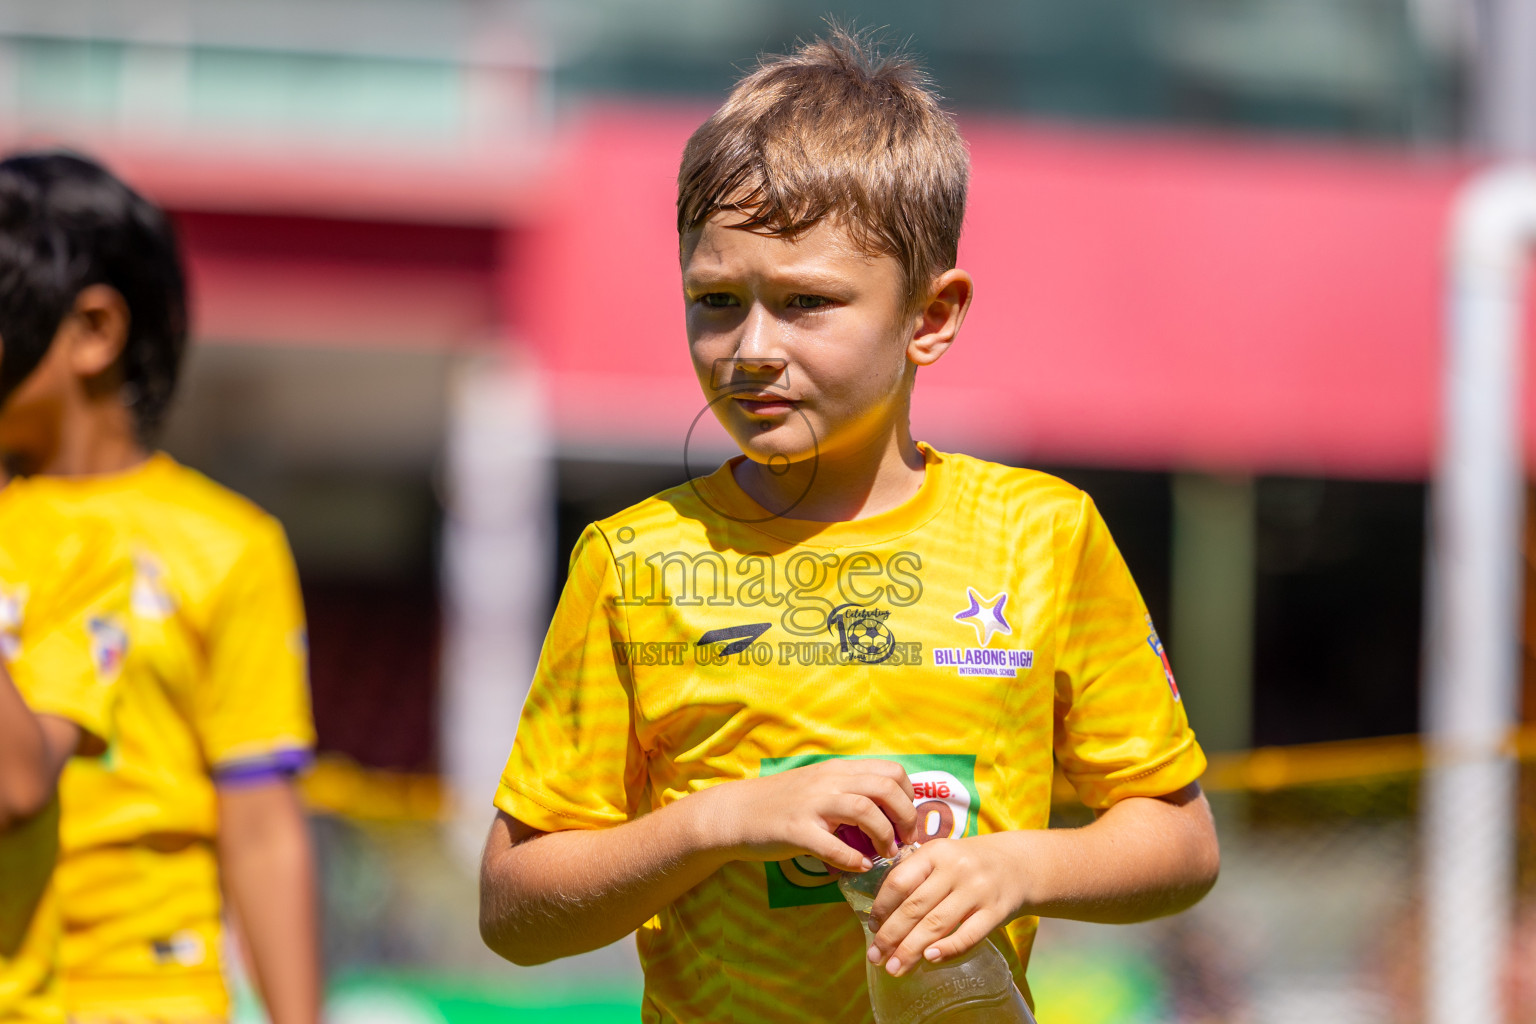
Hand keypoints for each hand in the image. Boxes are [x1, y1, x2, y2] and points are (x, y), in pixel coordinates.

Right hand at [700, 758, 916, 871]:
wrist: (736, 812)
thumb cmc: (782, 803)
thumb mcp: (819, 787)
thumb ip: (850, 793)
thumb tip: (888, 814)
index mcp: (839, 769)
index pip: (891, 771)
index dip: (909, 796)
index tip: (907, 819)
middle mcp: (829, 781)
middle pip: (886, 788)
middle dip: (905, 817)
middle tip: (904, 840)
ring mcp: (813, 804)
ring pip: (866, 812)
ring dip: (884, 837)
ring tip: (885, 854)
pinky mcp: (797, 830)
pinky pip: (834, 846)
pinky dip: (853, 860)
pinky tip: (858, 867)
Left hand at [865, 832, 1033, 975]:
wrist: (1019, 864)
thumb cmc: (968, 864)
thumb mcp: (941, 856)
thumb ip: (915, 876)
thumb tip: (881, 917)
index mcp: (935, 852)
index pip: (899, 881)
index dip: (882, 907)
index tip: (872, 929)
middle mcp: (955, 868)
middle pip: (915, 907)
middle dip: (891, 936)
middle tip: (875, 957)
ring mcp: (977, 890)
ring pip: (936, 924)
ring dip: (911, 949)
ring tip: (895, 968)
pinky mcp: (996, 911)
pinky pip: (968, 935)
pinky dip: (947, 949)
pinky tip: (929, 960)